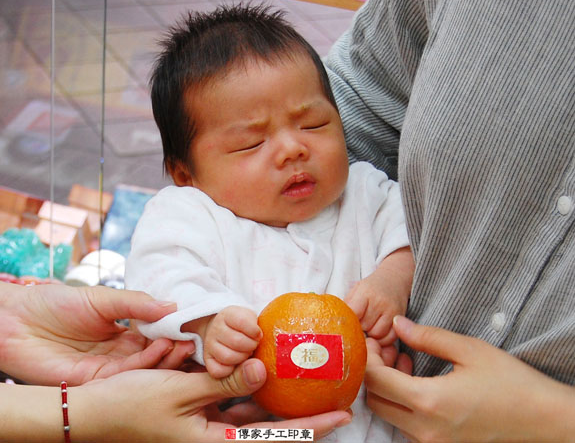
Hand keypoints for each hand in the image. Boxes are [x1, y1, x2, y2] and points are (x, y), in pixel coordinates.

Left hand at [0, 282, 194, 384]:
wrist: (17, 320)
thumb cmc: (57, 303)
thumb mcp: (103, 298)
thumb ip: (137, 304)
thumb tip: (173, 306)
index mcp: (124, 333)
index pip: (157, 335)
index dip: (176, 331)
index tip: (196, 325)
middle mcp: (120, 352)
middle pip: (156, 354)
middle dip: (177, 348)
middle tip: (195, 339)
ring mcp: (109, 367)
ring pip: (145, 367)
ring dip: (166, 356)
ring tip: (182, 342)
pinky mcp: (95, 380)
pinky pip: (126, 374)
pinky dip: (146, 363)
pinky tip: (161, 347)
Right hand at [73, 358, 351, 441]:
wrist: (92, 411)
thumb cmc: (131, 404)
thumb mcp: (180, 390)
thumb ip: (226, 381)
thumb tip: (264, 369)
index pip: (275, 439)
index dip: (311, 428)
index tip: (341, 415)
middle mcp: (216, 439)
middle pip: (271, 429)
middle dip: (303, 413)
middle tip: (334, 394)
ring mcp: (208, 426)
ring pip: (254, 415)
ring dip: (278, 400)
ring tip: (307, 382)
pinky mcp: (199, 413)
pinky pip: (233, 403)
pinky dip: (252, 390)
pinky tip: (267, 375)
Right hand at [204, 306, 261, 377]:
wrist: (226, 329)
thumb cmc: (246, 327)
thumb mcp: (253, 321)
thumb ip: (256, 334)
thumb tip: (258, 365)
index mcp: (228, 314)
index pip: (242, 321)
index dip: (255, 331)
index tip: (259, 335)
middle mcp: (215, 328)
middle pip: (237, 341)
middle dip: (251, 346)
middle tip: (253, 346)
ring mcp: (209, 344)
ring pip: (228, 357)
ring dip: (242, 358)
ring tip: (246, 353)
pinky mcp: (207, 359)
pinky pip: (218, 371)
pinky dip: (230, 371)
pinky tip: (236, 364)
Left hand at [345, 247, 413, 344]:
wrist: (396, 278)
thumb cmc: (372, 286)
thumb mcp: (357, 290)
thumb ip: (347, 304)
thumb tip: (333, 321)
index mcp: (366, 293)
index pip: (353, 314)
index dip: (348, 323)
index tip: (345, 326)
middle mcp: (380, 302)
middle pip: (364, 327)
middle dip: (359, 329)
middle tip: (358, 325)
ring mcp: (392, 311)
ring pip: (377, 335)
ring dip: (371, 335)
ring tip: (369, 327)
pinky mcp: (400, 319)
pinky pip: (390, 338)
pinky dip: (383, 339)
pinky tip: (379, 332)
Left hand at [365, 316, 574, 441]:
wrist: (541, 418)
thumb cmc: (509, 381)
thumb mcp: (469, 349)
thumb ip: (427, 337)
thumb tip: (397, 324)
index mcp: (430, 402)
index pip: (376, 382)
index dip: (369, 359)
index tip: (375, 340)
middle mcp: (424, 429)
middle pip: (375, 401)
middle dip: (373, 373)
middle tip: (386, 349)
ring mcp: (431, 442)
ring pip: (388, 414)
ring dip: (386, 388)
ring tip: (404, 361)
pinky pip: (404, 424)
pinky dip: (401, 402)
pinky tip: (417, 380)